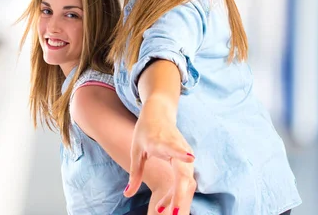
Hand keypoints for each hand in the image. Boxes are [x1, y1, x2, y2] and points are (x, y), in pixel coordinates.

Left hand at [124, 99, 195, 213]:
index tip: (190, 157)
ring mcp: (185, 154)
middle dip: (180, 194)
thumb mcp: (136, 150)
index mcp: (162, 141)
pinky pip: (185, 181)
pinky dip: (177, 193)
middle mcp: (178, 147)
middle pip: (184, 174)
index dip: (181, 153)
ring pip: (186, 181)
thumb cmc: (145, 131)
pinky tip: (168, 206)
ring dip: (177, 197)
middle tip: (174, 214)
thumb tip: (127, 194)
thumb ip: (134, 173)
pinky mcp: (187, 161)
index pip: (174, 148)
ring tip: (164, 212)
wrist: (159, 113)